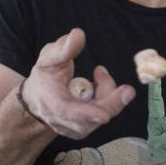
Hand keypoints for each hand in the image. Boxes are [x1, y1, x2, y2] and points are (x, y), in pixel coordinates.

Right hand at [21, 28, 135, 139]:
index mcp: (51, 102)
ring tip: (99, 73)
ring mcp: (74, 129)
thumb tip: (78, 34)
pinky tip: (98, 86)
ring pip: (100, 115)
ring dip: (107, 93)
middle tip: (127, 89)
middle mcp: (63, 121)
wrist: (38, 99)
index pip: (69, 112)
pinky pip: (103, 115)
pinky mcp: (85, 129)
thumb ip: (63, 48)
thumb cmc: (44, 76)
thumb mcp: (48, 58)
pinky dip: (107, 99)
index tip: (105, 115)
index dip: (88, 114)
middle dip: (111, 102)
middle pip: (92, 119)